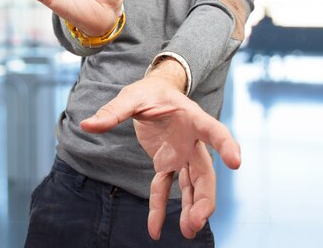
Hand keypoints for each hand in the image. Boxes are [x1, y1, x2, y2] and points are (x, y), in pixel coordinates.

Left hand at [80, 69, 240, 239]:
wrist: (153, 92)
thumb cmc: (148, 91)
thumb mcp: (130, 96)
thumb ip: (113, 112)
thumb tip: (86, 125)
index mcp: (191, 117)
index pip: (213, 130)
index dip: (225, 145)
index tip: (235, 161)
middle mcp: (192, 140)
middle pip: (204, 171)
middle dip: (205, 196)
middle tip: (198, 219)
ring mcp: (182, 154)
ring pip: (192, 185)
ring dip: (191, 207)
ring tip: (188, 231)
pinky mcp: (168, 163)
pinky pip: (166, 188)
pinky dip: (159, 207)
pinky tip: (154, 230)